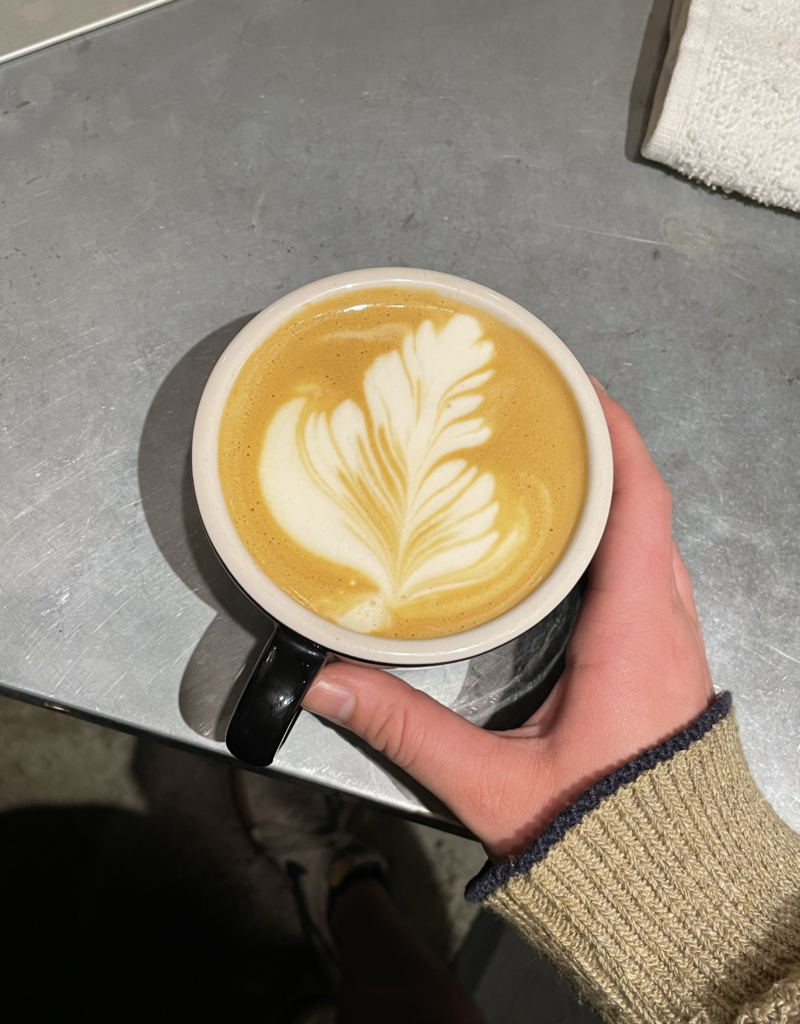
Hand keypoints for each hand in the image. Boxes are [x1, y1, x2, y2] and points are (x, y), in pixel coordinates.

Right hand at [302, 381, 714, 859]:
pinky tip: (578, 541)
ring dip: (615, 491)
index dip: (615, 437)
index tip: (580, 389)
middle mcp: (666, 623)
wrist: (672, 894)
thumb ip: (407, 727)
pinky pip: (651, 570)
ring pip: (653, 538)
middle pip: (648, 507)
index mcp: (634, 635)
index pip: (639, 505)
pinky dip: (621, 534)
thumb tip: (328, 684)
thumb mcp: (492, 781)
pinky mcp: (668, 658)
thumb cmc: (600, 836)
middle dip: (605, 449)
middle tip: (549, 415)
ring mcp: (675, 639)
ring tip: (558, 463)